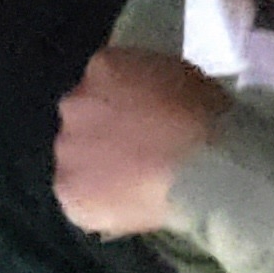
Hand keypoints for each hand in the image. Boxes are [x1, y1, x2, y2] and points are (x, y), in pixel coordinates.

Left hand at [54, 47, 228, 236]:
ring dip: (99, 167)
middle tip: (140, 148)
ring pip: (79, 159)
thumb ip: (154, 85)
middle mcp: (75, 104)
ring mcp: (67, 151)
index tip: (147, 114)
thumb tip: (151, 103)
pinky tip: (130, 205)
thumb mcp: (186, 78)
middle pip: (84, 116)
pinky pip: (81, 198)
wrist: (203, 168)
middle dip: (104, 130)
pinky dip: (100, 202)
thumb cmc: (206, 117)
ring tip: (138, 183)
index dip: (126, 98)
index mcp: (104, 67)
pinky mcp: (69, 194)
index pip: (105, 77)